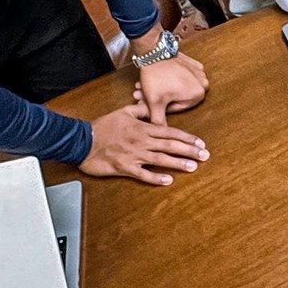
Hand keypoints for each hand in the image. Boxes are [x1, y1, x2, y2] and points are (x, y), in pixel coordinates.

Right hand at [81, 104, 208, 184]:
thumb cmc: (102, 127)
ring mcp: (134, 155)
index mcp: (142, 128)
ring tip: (193, 167)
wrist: (82, 141)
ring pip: (160, 159)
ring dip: (178, 163)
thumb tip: (150, 106)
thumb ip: (139, 110)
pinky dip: (155, 178)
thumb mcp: (122, 112)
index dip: (186, 138)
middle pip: (170, 146)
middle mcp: (142, 141)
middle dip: (189, 151)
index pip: (170, 132)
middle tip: (205, 156)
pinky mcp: (124, 167)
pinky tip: (168, 181)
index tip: (200, 143)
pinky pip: (142, 174)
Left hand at [134, 52, 207, 121]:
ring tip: (144, 86)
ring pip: (177, 87)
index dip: (160, 107)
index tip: (148, 103)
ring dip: (161, 89)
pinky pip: (180, 76)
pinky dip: (169, 78)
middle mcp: (202, 83)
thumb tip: (161, 134)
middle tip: (142, 94)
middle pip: (176, 97)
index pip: (176, 108)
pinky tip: (156, 77)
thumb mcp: (155, 103)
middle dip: (158, 97)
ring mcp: (198, 71)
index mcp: (198, 94)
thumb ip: (159, 121)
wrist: (153, 50)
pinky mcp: (191, 63)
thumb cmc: (156, 76)